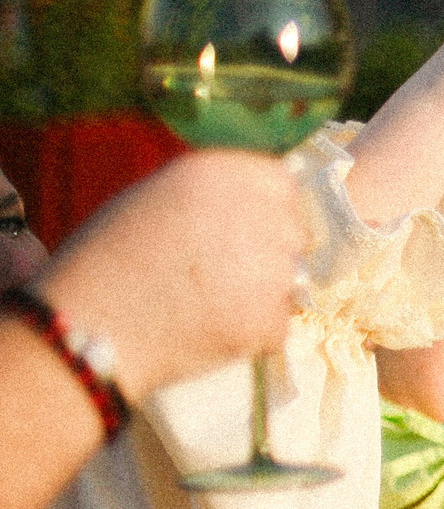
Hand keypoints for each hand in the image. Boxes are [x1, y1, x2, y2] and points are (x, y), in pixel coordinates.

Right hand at [34, 152, 306, 397]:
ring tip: (205, 306)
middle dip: (269, 254)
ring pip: (290, 280)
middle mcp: (255, 212)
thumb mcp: (151, 200)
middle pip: (294, 232)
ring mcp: (269, 268)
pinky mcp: (268, 317)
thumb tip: (252, 202)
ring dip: (261, 294)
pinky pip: (277, 325)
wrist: (83, 328)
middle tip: (221, 276)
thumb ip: (209, 195)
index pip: (283, 183)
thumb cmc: (103, 263)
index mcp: (221, 174)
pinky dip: (252, 334)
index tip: (247, 231)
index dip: (268, 210)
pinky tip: (207, 332)